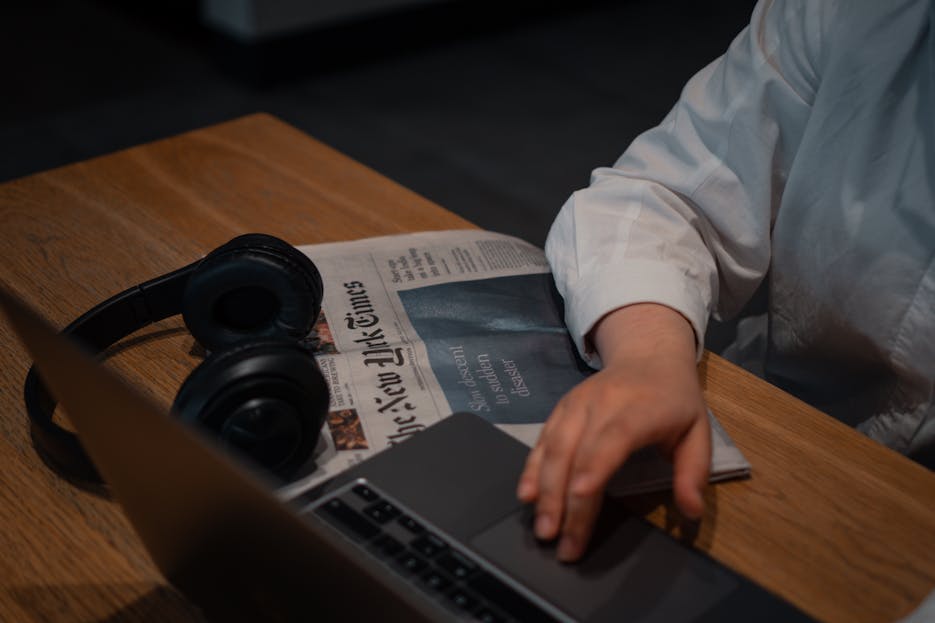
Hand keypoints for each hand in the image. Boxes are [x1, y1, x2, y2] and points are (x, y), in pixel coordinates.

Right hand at [516, 303, 710, 561]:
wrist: (647, 354)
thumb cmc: (675, 399)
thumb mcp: (698, 432)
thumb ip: (694, 472)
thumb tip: (691, 512)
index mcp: (638, 409)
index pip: (611, 440)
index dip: (593, 468)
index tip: (580, 500)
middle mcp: (600, 405)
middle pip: (575, 451)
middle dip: (563, 498)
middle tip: (558, 541)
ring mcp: (576, 405)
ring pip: (553, 447)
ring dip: (543, 489)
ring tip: (543, 528)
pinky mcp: (561, 408)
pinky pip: (542, 440)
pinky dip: (531, 468)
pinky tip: (526, 495)